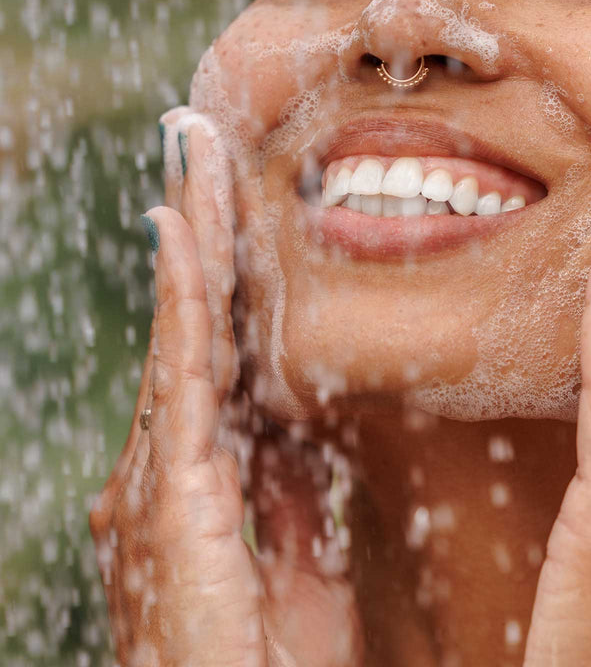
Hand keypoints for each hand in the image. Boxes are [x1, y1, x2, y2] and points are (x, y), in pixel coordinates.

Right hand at [89, 112, 360, 665]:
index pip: (224, 348)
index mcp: (210, 475)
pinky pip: (179, 374)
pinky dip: (178, 298)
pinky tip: (180, 233)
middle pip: (196, 320)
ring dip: (192, 237)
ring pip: (183, 327)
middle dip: (203, 231)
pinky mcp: (168, 496)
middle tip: (207, 145)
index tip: (243, 203)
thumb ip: (298, 493)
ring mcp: (164, 474)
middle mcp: (175, 461)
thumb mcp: (300, 563)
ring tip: (198, 154)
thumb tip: (307, 428)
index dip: (229, 272)